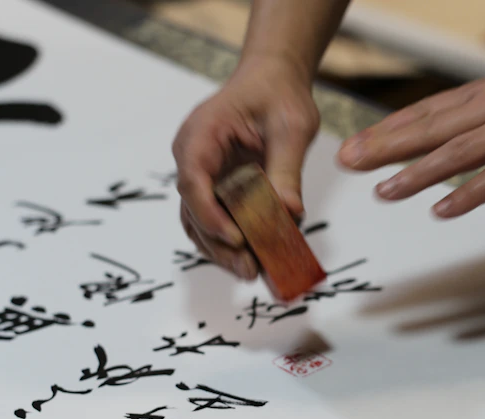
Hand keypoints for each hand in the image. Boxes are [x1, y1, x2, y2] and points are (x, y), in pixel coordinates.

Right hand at [172, 57, 319, 279]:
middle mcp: (193, 158)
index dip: (210, 215)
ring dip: (222, 251)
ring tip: (251, 271)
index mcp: (201, 135)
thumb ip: (286, 168)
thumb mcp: (291, 126)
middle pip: (193, 211)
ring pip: (200, 223)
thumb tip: (291, 212)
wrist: (273, 81)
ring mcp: (202, 175)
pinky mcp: (216, 188)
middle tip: (249, 268)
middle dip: (220, 244)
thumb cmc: (278, 94)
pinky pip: (216, 221)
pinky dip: (232, 242)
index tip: (236, 238)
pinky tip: (254, 259)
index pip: (193, 182)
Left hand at [336, 47, 484, 217]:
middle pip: (432, 128)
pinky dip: (470, 192)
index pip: (430, 110)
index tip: (359, 142)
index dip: (391, 127)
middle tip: (350, 161)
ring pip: (459, 151)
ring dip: (418, 172)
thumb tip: (460, 123)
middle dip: (387, 146)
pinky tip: (443, 208)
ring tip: (385, 191)